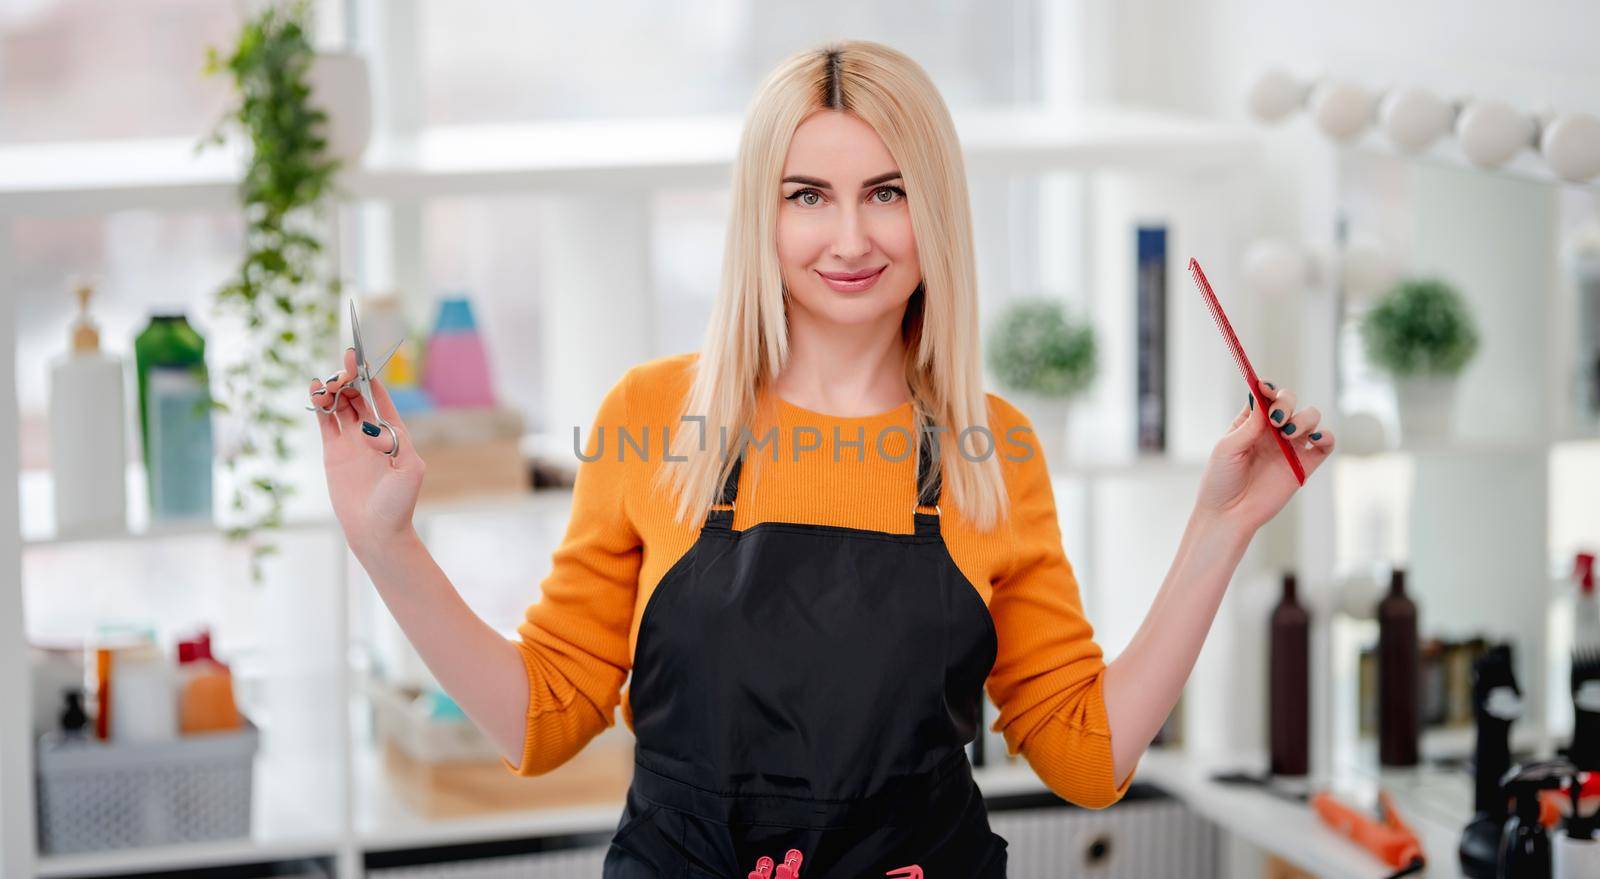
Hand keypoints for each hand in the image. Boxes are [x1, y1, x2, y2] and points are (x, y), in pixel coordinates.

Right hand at [310, 348, 424, 554]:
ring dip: (334, 390)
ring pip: (340, 406)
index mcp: (394, 434)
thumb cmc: (398, 504)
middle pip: (357, 397)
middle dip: (349, 380)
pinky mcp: (333, 452)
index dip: (371, 379)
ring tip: (327, 383)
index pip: (380, 398)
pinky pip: (326, 422)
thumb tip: (373, 431)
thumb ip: (398, 445)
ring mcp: (351, 442)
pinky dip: (320, 405)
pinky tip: (315, 389)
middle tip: (343, 370)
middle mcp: (372, 434)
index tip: (361, 360)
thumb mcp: (411, 471)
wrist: (376, 530)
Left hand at [1194, 379, 1334, 534]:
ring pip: (1310, 418)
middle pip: (1290, 402)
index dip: (1268, 389)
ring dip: (1304, 418)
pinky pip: (1325, 444)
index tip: (1265, 389)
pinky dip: (1326, 436)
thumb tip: (1264, 400)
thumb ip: (1248, 425)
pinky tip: (1315, 438)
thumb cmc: (1221, 480)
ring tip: (1288, 434)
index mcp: (1251, 423)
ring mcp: (1290, 447)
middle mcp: (1272, 431)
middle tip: (1277, 420)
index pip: (1266, 396)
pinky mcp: (1304, 465)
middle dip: (1287, 402)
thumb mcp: (1227, 449)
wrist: (1229, 514)